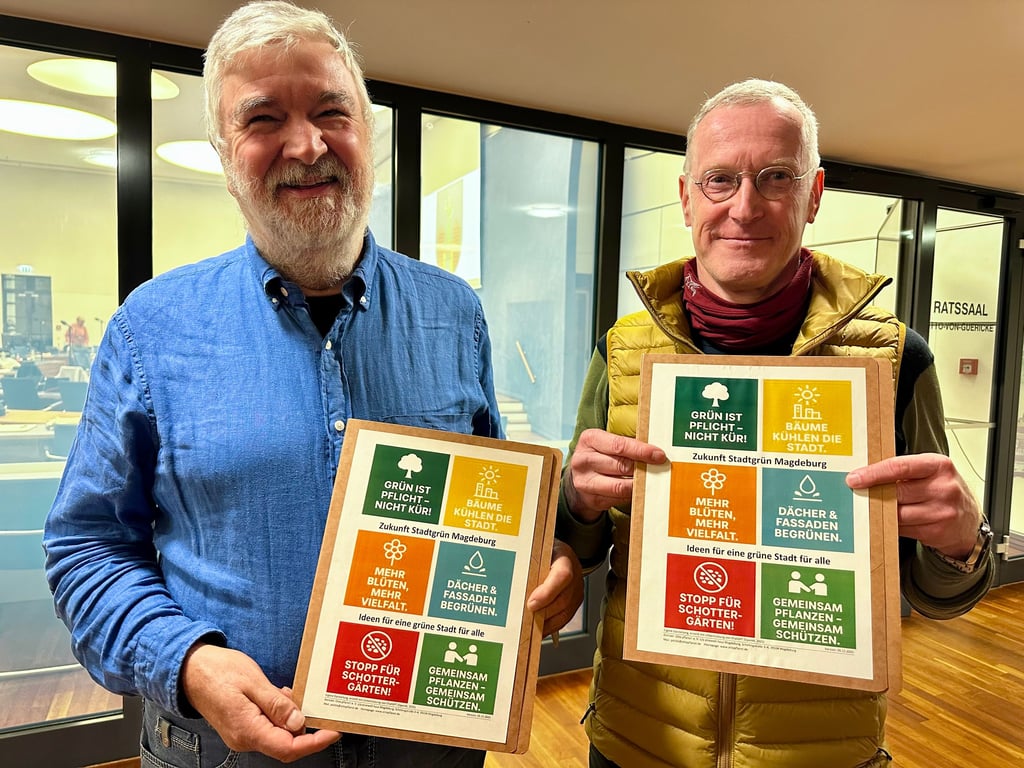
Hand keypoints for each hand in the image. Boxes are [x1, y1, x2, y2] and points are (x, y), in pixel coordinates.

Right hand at [181, 643, 339, 762]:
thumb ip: (276, 704)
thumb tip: (298, 722)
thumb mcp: (252, 682)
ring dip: (291, 719)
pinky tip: (282, 696)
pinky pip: (267, 727)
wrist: (188, 669)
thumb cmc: (217, 671)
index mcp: (247, 730)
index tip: (333, 731)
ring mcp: (242, 734)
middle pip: (285, 745)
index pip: (288, 748)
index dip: (314, 742)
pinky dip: (280, 714)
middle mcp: (244, 738)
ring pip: (277, 735)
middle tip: (319, 706)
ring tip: (296, 694)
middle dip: (305, 728)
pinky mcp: (241, 726)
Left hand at [526, 539, 583, 637]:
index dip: (547, 593)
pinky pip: (564, 619)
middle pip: (562, 600)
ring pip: (564, 613)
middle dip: (542, 613)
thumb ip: (529, 562)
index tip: (531, 604)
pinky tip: (537, 630)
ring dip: (545, 623)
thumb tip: (511, 578)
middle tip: (524, 620)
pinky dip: (550, 627)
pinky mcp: (574, 604)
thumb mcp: (538, 549)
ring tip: (528, 629)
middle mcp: (575, 577)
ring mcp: (576, 592)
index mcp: (564, 559)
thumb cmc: (547, 550)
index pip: (562, 576)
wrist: (561, 553)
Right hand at [564, 429, 666, 522]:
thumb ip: (626, 445)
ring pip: (620, 486)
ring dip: (639, 484)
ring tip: (650, 479)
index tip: (659, 455)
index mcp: (589, 439)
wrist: (579, 477)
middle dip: (643, 467)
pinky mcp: (592, 499)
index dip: (641, 451)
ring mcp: (585, 482)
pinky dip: (631, 495)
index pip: (619, 445)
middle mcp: (583, 460)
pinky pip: (618, 499)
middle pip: (621, 466)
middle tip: (659, 468)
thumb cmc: (599, 455)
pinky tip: (637, 489)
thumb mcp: (606, 443)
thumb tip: (654, 452)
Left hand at [845, 453, 980, 557]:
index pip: (900, 467)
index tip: (854, 478)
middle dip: (874, 494)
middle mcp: (944, 488)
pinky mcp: (937, 531)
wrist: (968, 521)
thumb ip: (904, 471)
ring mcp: (942, 511)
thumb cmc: (944, 491)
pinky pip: (903, 529)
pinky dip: (893, 525)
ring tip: (875, 507)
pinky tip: (891, 521)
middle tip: (858, 494)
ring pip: (898, 513)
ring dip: (882, 512)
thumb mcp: (930, 472)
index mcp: (939, 465)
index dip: (873, 473)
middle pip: (896, 492)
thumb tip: (866, 474)